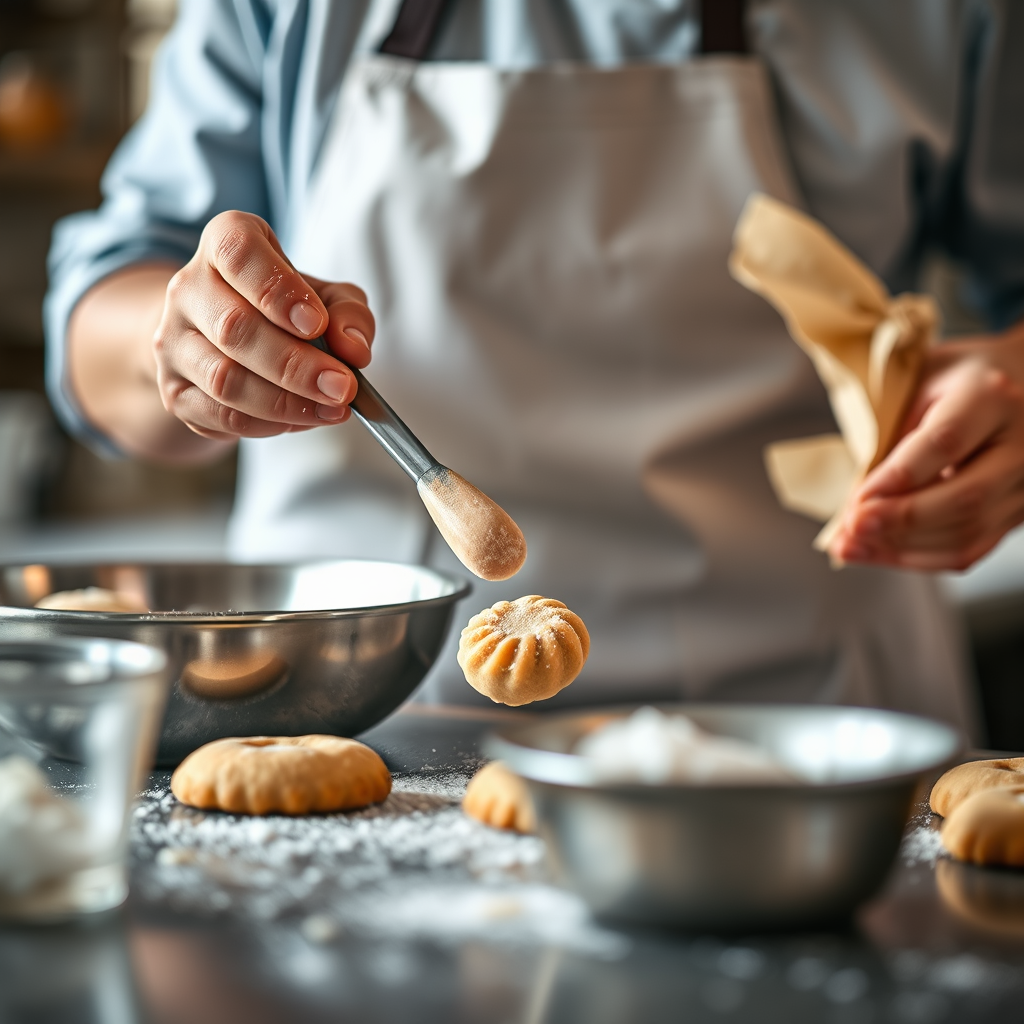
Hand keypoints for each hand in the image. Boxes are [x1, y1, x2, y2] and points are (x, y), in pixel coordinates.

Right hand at [153, 210, 373, 440]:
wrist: (228, 340)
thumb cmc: (285, 311)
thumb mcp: (327, 297)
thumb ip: (348, 313)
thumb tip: (353, 349)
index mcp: (223, 244)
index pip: (237, 252)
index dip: (277, 290)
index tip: (316, 323)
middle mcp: (188, 288)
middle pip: (234, 327)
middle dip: (296, 364)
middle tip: (342, 385)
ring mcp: (173, 342)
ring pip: (225, 378)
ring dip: (286, 401)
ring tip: (332, 407)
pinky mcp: (174, 391)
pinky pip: (220, 415)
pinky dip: (268, 424)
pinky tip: (303, 419)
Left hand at [830, 321, 1023, 570]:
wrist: (1021, 382)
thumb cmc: (958, 379)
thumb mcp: (919, 382)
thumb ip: (893, 432)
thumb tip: (856, 499)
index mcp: (992, 396)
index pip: (946, 443)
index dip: (897, 479)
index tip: (855, 501)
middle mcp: (1023, 443)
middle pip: (965, 497)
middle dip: (899, 521)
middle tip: (849, 530)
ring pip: (968, 531)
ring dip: (901, 548)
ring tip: (850, 546)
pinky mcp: (1020, 514)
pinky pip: (972, 548)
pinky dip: (919, 558)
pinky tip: (879, 553)